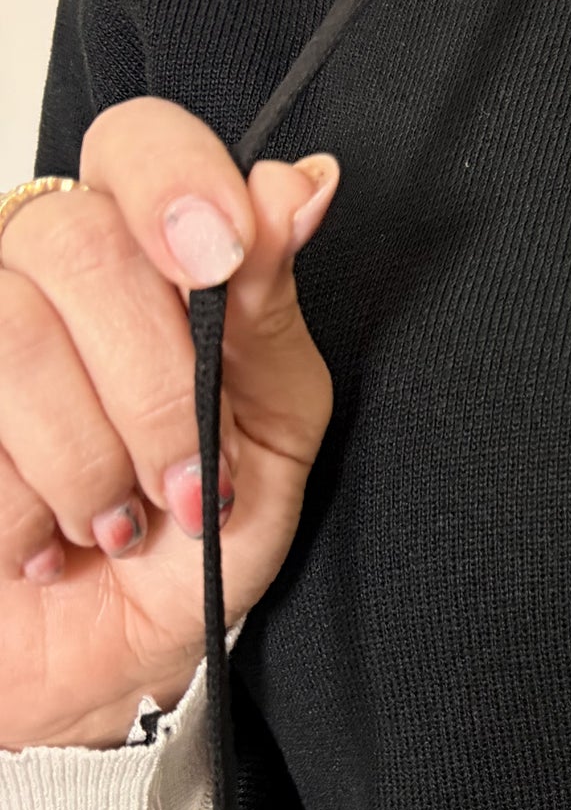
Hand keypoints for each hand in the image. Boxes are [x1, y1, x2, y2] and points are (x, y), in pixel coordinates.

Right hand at [0, 100, 338, 751]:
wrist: (98, 666)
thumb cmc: (191, 541)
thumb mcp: (269, 434)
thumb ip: (271, 312)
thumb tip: (303, 184)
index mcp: (141, 253)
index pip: (139, 143)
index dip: (178, 181)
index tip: (224, 254)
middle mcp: (40, 268)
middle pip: (78, 238)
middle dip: (154, 381)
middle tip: (189, 480)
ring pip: (13, 331)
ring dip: (89, 456)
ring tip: (114, 522)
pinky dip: (21, 502)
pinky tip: (39, 541)